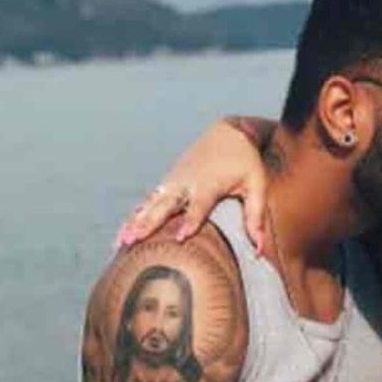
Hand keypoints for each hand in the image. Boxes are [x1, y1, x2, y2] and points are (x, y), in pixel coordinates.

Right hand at [114, 118, 269, 252]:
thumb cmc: (245, 162)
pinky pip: (148, 202)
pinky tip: (123, 233)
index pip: (199, 205)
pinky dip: (135, 217)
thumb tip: (260, 249)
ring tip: (122, 242)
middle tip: (136, 240)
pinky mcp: (168, 183)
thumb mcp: (257, 185)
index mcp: (209, 183)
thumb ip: (256, 216)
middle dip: (150, 223)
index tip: (181, 237)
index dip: (191, 220)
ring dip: (136, 222)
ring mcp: (174, 182)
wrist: (229, 133)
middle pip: (166, 205)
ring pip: (151, 204)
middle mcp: (186, 182)